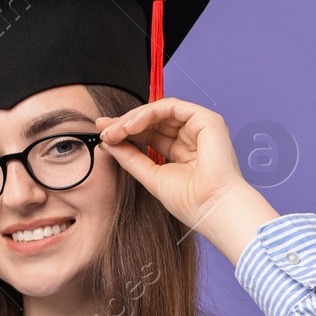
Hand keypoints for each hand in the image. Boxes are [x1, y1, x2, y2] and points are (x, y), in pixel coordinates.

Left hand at [96, 97, 279, 264]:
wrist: (212, 208)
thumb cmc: (190, 201)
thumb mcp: (151, 176)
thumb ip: (130, 157)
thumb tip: (108, 142)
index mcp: (183, 152)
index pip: (150, 135)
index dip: (126, 132)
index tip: (104, 135)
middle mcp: (192, 137)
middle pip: (153, 121)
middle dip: (125, 123)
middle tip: (103, 130)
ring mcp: (200, 126)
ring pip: (159, 111)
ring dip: (133, 119)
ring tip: (114, 131)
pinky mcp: (206, 119)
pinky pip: (171, 107)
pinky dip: (148, 113)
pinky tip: (130, 126)